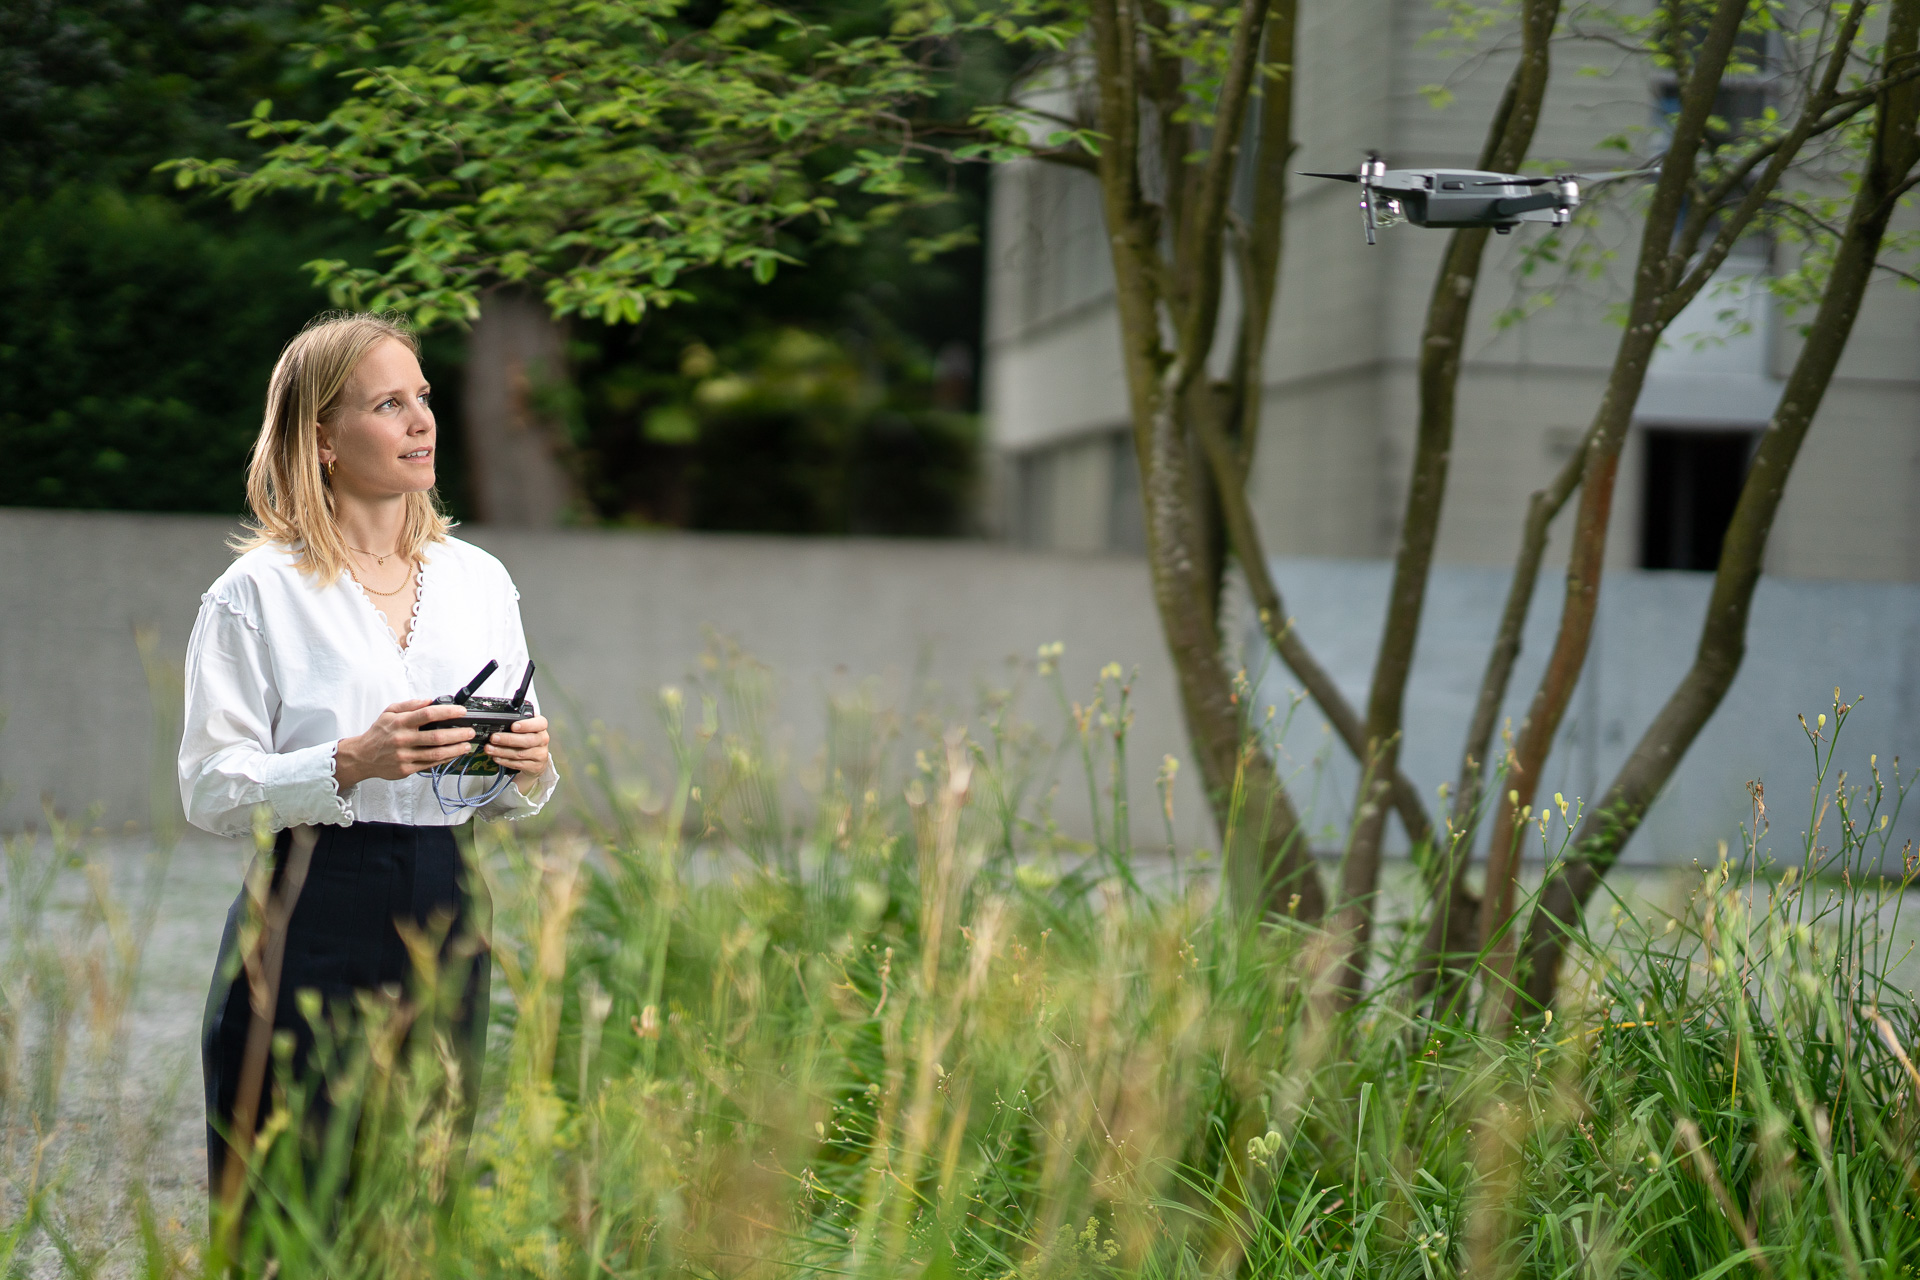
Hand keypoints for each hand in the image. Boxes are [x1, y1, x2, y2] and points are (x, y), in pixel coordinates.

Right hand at [335, 699, 473, 790]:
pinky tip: (454, 754)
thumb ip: (409, 705)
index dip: (447, 712)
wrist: (362, 757)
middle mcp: (403, 740)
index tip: (461, 711)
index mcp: (400, 723)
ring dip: (455, 749)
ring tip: (467, 745)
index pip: (427, 714)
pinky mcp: (406, 769)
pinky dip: (445, 759)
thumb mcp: (389, 713)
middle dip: (458, 734)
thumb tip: (429, 700)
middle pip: (436, 737)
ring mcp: (405, 756)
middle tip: (470, 731)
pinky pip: (430, 764)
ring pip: (436, 754)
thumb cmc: (378, 734)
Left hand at [486, 715, 551, 792]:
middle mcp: (543, 740)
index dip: (527, 725)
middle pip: (528, 740)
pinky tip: (496, 757)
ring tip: (490, 749)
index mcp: (541, 727)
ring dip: (502, 751)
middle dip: (508, 739)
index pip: (540, 723)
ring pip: (520, 754)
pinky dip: (505, 761)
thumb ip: (515, 724)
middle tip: (493, 738)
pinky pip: (518, 764)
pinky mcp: (535, 766)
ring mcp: (540, 754)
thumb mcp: (525, 728)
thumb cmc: (528, 738)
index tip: (513, 726)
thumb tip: (496, 724)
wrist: (537, 757)